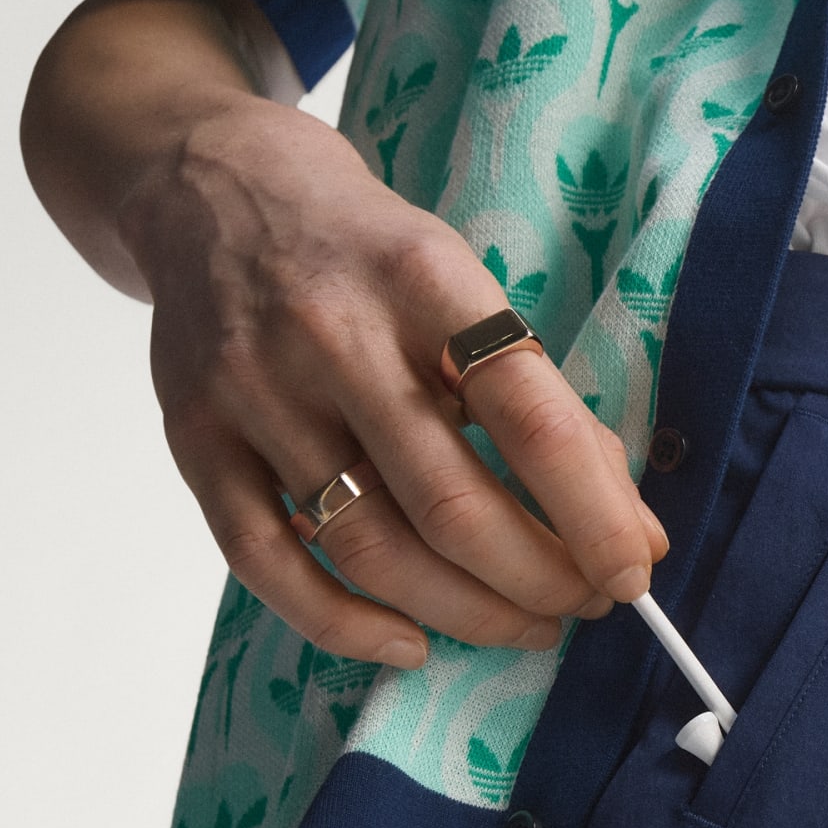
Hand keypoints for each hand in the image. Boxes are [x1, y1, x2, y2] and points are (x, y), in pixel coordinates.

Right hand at [21, 0, 665, 669]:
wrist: (210, 184)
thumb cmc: (369, 255)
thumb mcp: (467, 288)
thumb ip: (544, 403)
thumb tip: (631, 533)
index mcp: (425, 282)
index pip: (529, 419)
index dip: (592, 514)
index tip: (633, 573)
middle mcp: (334, 335)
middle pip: (451, 505)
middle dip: (538, 580)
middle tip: (583, 605)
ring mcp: (254, 392)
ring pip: (370, 548)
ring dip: (465, 613)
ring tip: (525, 627)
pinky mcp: (195, 439)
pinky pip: (266, 563)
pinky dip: (345, 625)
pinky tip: (411, 643)